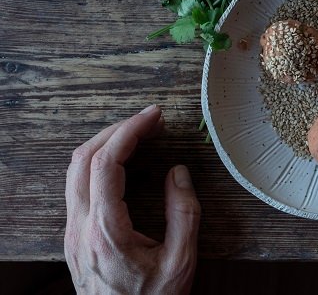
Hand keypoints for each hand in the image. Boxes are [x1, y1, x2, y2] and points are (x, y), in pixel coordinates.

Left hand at [64, 105, 200, 294]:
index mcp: (106, 231)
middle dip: (116, 130)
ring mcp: (74, 234)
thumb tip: (177, 173)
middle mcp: (81, 229)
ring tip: (137, 135)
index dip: (129, 131)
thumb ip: (183, 213)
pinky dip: (99, 164)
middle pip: (83, 160)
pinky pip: (77, 188)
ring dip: (104, 145)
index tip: (153, 117)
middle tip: (149, 120)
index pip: (106, 164)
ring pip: (74, 172)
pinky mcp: (75, 239)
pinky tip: (122, 163)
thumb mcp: (181, 260)